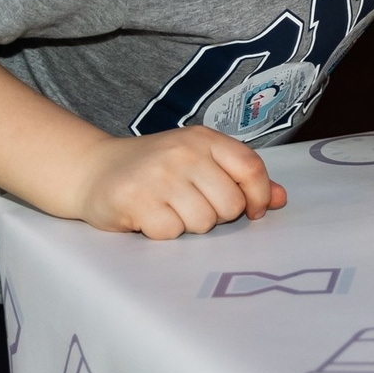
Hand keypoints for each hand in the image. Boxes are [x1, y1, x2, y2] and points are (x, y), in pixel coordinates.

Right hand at [72, 126, 284, 238]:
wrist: (93, 169)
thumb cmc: (154, 169)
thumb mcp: (199, 162)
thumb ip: (240, 178)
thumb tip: (280, 198)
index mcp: (204, 138)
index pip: (250, 167)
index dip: (259, 195)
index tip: (253, 210)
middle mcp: (183, 152)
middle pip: (230, 204)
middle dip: (216, 215)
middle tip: (192, 206)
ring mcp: (159, 175)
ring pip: (203, 223)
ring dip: (188, 225)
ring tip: (169, 210)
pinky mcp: (136, 200)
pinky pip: (172, 233)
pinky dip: (163, 233)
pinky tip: (149, 217)